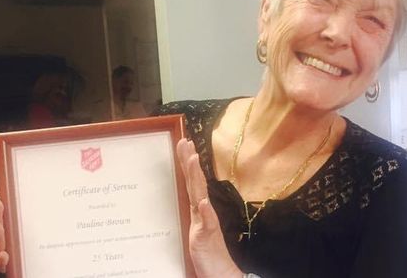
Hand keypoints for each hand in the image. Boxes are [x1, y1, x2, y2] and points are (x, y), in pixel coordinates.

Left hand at [176, 138, 242, 277]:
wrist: (221, 272)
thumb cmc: (209, 252)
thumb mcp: (200, 231)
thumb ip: (202, 216)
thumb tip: (202, 199)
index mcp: (199, 209)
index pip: (192, 181)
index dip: (188, 163)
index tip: (185, 143)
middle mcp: (203, 212)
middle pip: (195, 183)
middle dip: (190, 162)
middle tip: (186, 142)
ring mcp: (206, 223)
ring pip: (200, 196)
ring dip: (197, 178)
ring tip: (194, 159)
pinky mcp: (208, 237)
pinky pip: (208, 224)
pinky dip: (206, 212)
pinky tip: (204, 202)